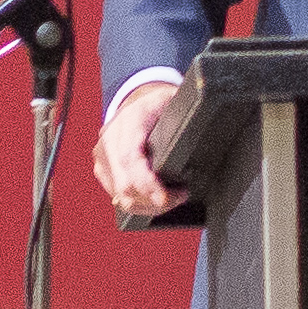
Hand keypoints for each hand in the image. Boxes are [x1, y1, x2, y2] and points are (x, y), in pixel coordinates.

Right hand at [97, 80, 182, 218]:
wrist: (138, 103)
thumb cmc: (162, 105)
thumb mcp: (177, 102)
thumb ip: (186, 118)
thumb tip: (205, 133)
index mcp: (130, 119)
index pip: (130, 157)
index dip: (145, 182)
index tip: (165, 198)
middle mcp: (110, 137)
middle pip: (124, 183)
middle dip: (154, 201)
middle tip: (181, 197)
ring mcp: (103, 155)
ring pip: (120, 195)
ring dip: (148, 206)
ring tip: (172, 200)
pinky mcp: (102, 169)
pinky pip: (117, 195)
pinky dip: (140, 203)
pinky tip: (157, 199)